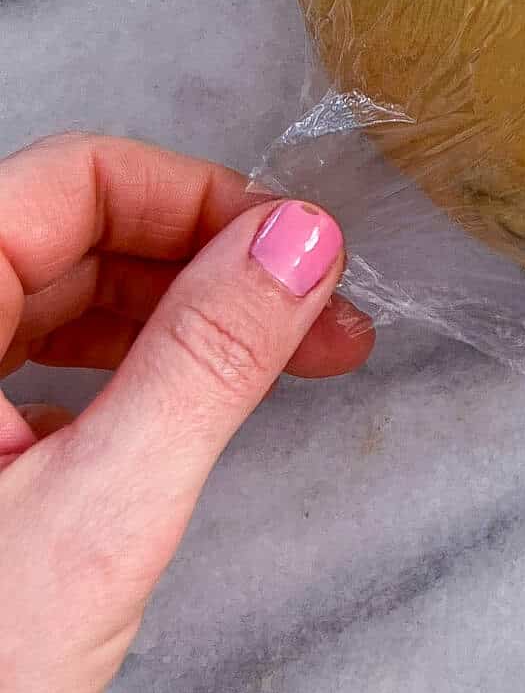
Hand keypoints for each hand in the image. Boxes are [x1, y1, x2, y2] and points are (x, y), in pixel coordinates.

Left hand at [0, 134, 374, 692]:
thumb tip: (300, 238)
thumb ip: (204, 360)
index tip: (296, 253)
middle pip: (76, 236)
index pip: (76, 179)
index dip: (198, 198)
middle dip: (211, 267)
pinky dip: (127, 377)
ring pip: (61, 303)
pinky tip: (185, 420)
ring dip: (183, 321)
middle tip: (320, 315)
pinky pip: (35, 372)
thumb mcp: (99, 513)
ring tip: (286, 361)